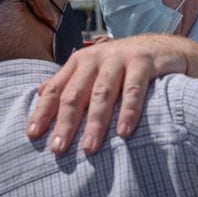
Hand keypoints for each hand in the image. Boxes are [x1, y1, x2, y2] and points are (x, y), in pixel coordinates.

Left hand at [27, 34, 190, 154]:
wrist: (164, 47)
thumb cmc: (124, 64)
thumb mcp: (95, 69)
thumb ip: (71, 81)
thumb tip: (41, 93)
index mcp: (80, 62)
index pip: (57, 89)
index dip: (44, 111)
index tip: (33, 135)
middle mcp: (96, 58)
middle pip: (76, 93)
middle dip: (66, 122)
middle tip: (58, 149)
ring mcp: (120, 58)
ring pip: (102, 93)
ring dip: (95, 122)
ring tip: (89, 148)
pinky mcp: (143, 61)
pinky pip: (134, 89)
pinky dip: (128, 111)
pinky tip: (124, 131)